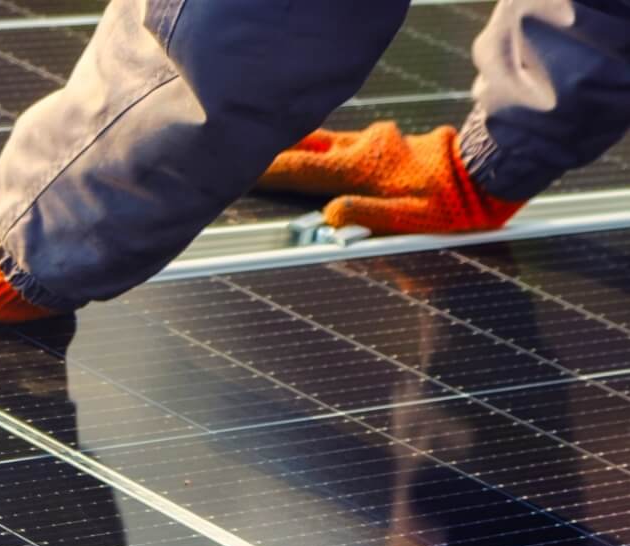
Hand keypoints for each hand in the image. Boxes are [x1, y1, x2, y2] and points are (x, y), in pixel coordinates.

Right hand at [257, 122, 524, 234]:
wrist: (490, 173)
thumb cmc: (450, 205)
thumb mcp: (406, 221)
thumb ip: (363, 217)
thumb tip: (329, 216)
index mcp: (362, 169)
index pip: (302, 170)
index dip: (268, 171)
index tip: (241, 170)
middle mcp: (366, 148)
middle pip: (309, 148)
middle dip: (278, 152)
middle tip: (250, 157)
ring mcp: (379, 139)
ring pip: (329, 144)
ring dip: (304, 151)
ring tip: (280, 158)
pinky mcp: (392, 140)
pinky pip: (350, 145)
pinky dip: (330, 152)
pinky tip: (328, 161)